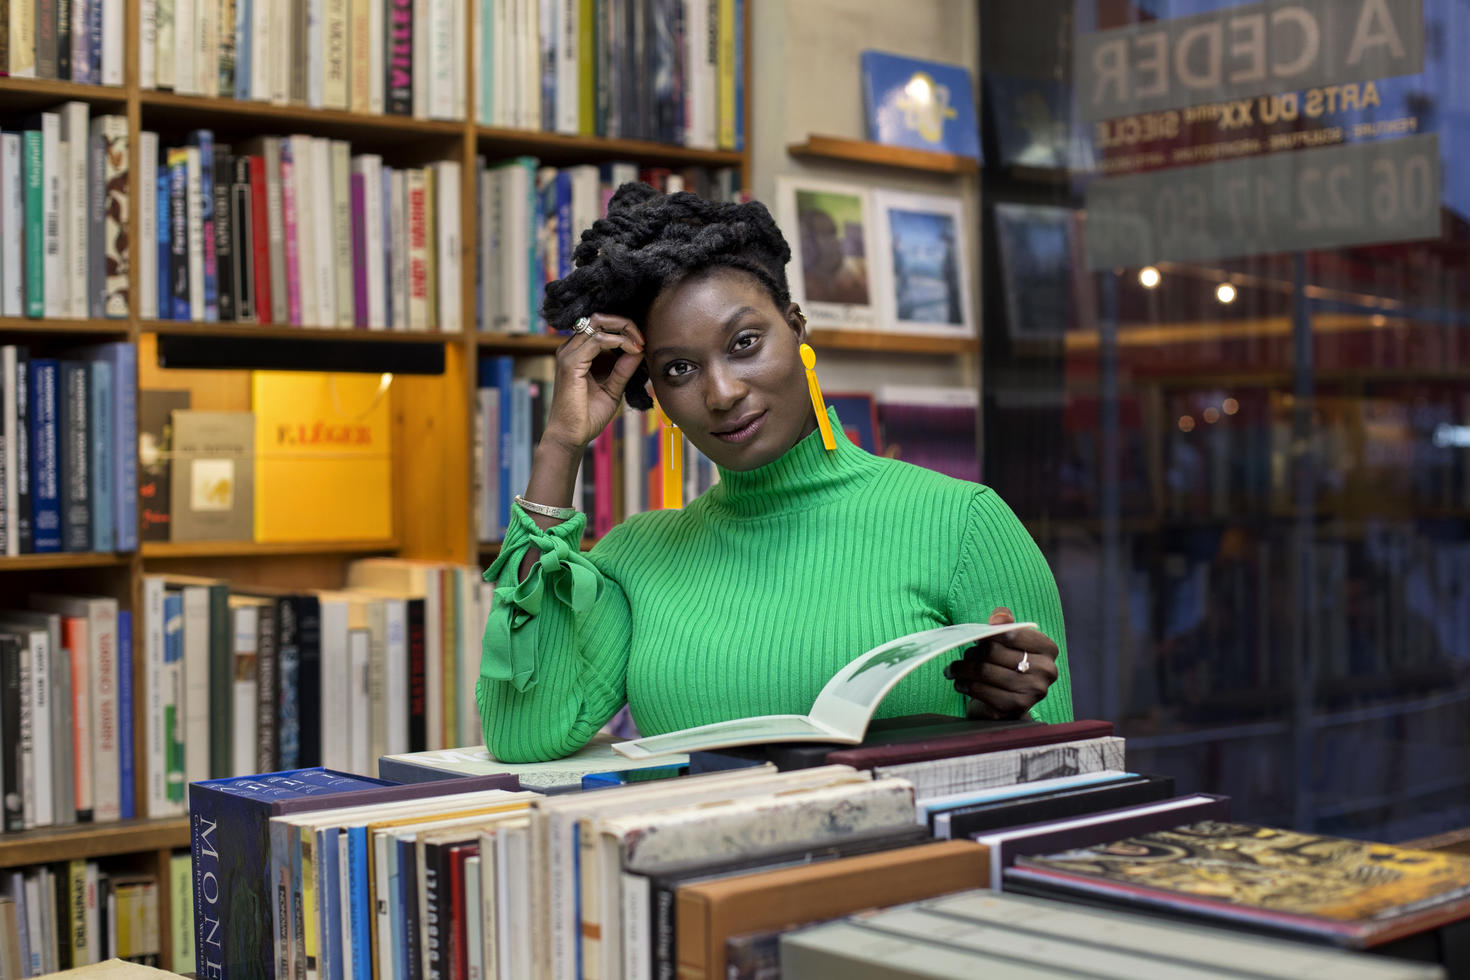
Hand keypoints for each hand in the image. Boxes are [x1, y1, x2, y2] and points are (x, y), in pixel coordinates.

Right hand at [543, 313, 645, 453]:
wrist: (571, 436)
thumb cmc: (587, 416)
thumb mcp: (612, 390)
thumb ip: (623, 370)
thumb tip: (639, 351)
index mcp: (577, 353)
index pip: (600, 326)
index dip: (623, 329)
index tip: (642, 343)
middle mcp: (570, 349)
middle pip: (598, 318)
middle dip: (624, 323)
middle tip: (642, 338)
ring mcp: (568, 354)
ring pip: (598, 323)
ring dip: (624, 331)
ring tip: (640, 345)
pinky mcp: (570, 363)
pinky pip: (597, 340)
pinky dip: (618, 342)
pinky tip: (632, 351)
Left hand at [944, 607, 1059, 719]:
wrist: (1008, 702)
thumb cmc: (1007, 665)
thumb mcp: (1009, 640)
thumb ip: (1005, 623)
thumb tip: (999, 618)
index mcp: (1048, 649)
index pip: (1012, 633)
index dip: (988, 634)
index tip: (975, 638)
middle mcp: (1047, 671)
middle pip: (994, 652)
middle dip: (971, 653)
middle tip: (961, 656)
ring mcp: (1033, 691)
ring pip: (984, 671)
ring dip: (961, 669)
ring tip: (953, 669)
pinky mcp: (1015, 708)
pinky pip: (981, 690)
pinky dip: (964, 685)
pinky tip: (959, 683)